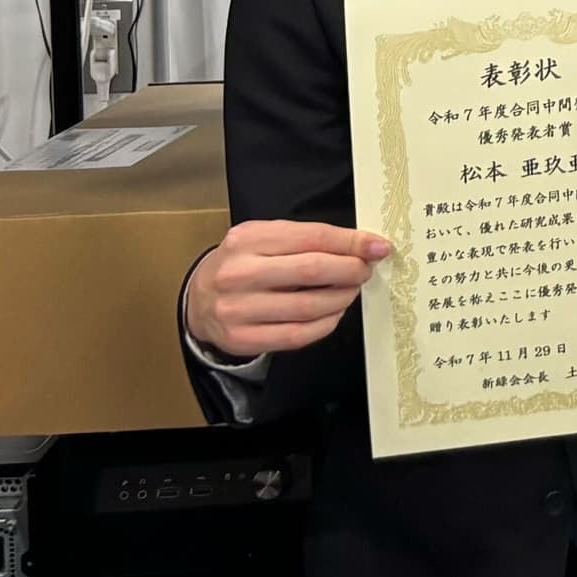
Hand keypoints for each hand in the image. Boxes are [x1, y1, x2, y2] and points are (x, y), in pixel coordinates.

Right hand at [185, 221, 385, 357]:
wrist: (198, 300)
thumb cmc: (242, 263)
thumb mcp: (265, 238)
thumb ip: (308, 239)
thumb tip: (363, 246)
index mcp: (248, 238)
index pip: (312, 237)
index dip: (352, 242)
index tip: (378, 247)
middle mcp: (240, 273)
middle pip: (312, 270)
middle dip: (350, 270)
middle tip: (365, 271)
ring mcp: (238, 309)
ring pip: (308, 307)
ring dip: (341, 299)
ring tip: (350, 292)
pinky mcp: (242, 339)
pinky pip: (297, 335)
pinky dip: (325, 324)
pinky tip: (333, 314)